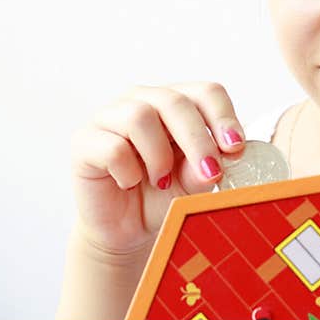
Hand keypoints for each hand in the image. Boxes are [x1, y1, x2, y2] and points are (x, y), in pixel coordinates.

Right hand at [68, 82, 247, 256]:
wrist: (126, 228)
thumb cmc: (163, 195)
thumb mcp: (195, 182)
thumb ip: (206, 167)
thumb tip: (218, 159)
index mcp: (176, 102)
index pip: (205, 92)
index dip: (223, 117)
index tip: (235, 147)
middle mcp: (143, 100)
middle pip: (175, 101)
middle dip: (198, 139)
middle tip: (211, 173)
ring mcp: (110, 116)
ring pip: (139, 116)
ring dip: (159, 155)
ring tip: (162, 180)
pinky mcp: (85, 141)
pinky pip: (112, 147)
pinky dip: (128, 171)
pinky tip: (130, 183)